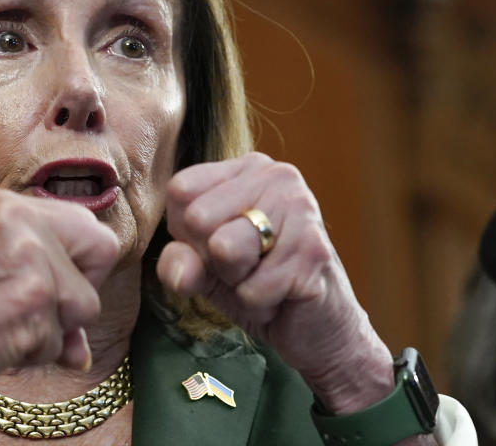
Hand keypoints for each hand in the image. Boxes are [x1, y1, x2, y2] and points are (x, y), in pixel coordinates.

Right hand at [0, 190, 119, 445]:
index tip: (47, 290)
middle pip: (104, 248)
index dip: (80, 266)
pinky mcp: (32, 295)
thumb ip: (48, 283)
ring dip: (53, 333)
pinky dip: (37, 355)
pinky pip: (65, 339)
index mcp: (8, 204)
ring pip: (87, 304)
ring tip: (5, 330)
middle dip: (81, 291)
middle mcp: (19, 217)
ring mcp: (27, 254)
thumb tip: (83, 346)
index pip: (88, 225)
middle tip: (36, 311)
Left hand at [156, 153, 394, 413]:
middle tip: (246, 266)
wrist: (318, 327)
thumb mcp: (203, 270)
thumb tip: (181, 273)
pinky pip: (251, 289)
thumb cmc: (254, 284)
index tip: (216, 245)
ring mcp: (300, 208)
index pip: (180, 190)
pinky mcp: (314, 249)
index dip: (186, 232)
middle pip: (198, 218)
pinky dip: (259, 304)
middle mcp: (275, 176)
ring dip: (236, 282)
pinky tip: (283, 296)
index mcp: (243, 169)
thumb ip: (177, 263)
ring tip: (264, 278)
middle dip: (213, 259)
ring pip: (224, 250)